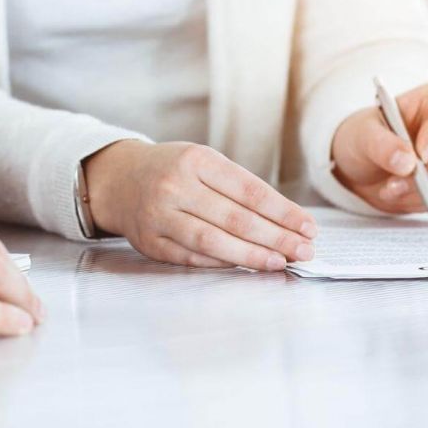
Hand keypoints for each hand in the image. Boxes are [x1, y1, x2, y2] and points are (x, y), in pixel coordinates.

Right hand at [84, 141, 317, 270]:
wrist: (119, 180)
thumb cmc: (173, 170)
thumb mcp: (205, 162)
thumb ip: (240, 189)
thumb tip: (289, 222)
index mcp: (196, 160)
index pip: (250, 190)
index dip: (284, 212)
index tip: (309, 227)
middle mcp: (175, 187)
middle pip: (236, 219)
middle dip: (277, 237)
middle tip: (304, 250)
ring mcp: (159, 216)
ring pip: (214, 242)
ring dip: (253, 255)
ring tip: (281, 262)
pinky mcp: (151, 243)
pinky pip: (194, 257)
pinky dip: (223, 263)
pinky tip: (247, 266)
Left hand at [332, 80, 427, 212]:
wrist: (360, 165)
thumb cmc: (364, 137)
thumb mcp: (363, 134)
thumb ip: (382, 144)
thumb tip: (407, 163)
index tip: (419, 153)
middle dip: (427, 172)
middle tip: (394, 183)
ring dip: (420, 191)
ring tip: (388, 190)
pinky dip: (420, 201)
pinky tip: (399, 195)